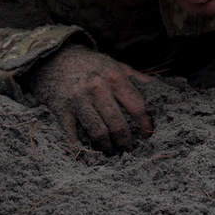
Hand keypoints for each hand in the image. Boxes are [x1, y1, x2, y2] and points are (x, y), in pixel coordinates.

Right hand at [25, 45, 154, 153]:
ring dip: (107, 147)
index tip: (148, 134)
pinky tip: (90, 155)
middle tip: (130, 150)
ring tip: (113, 153)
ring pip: (98, 132)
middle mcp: (97, 88)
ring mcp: (78, 100)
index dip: (144, 123)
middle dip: (126, 141)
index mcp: (114, 77)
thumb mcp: (114, 64)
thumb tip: (160, 88)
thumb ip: (136, 78)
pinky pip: (73, 135)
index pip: (136, 105)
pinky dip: (82, 148)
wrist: (53, 58)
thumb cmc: (90, 64)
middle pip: (117, 123)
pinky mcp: (61, 111)